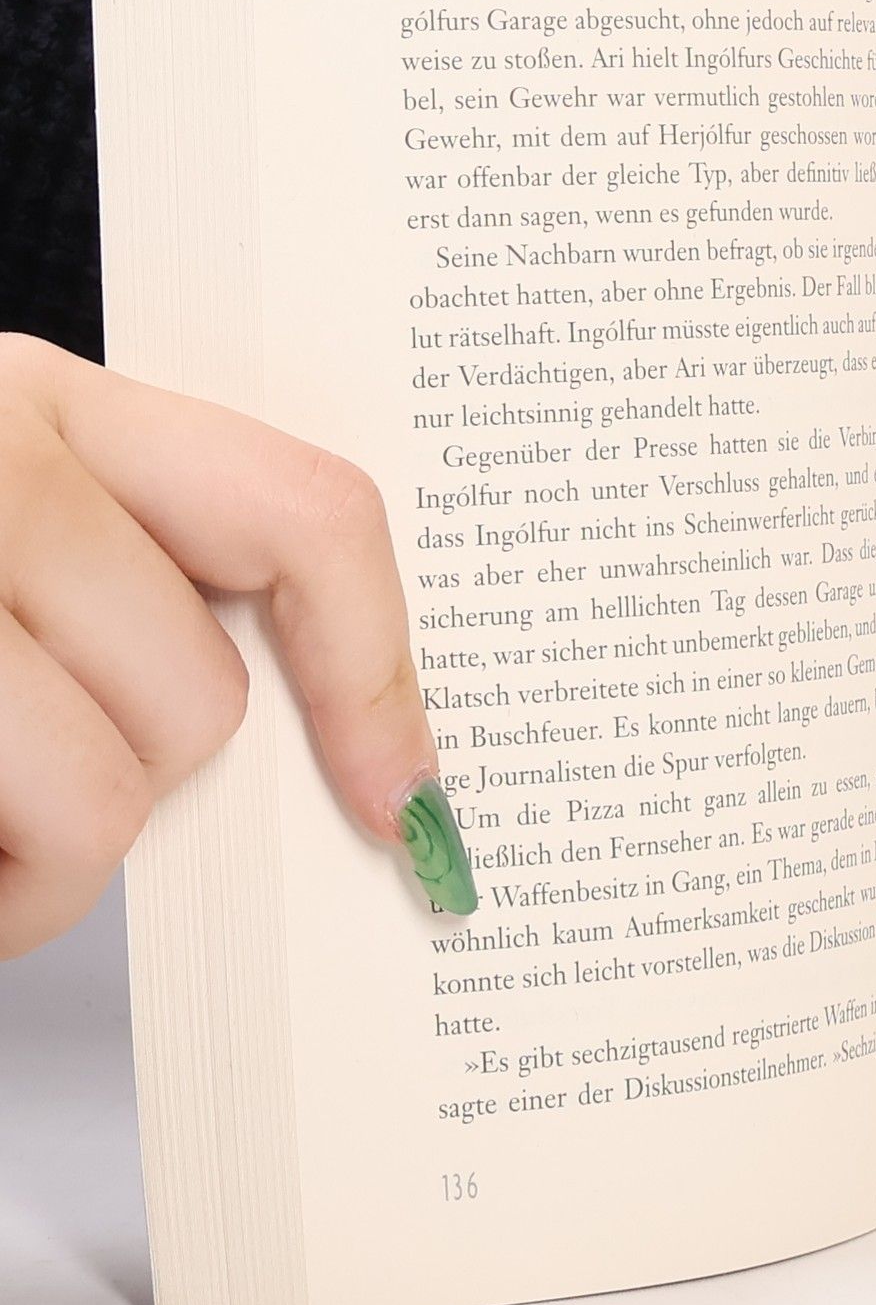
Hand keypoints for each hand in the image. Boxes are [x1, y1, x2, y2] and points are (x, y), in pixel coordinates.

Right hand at [0, 333, 461, 959]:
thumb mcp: (19, 545)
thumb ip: (137, 582)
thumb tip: (369, 746)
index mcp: (49, 400)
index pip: (307, 516)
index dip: (376, 671)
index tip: (407, 794)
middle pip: (205, 690)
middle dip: (141, 784)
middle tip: (30, 786)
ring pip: (112, 787)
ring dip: (50, 863)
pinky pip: (32, 855)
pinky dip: (0, 904)